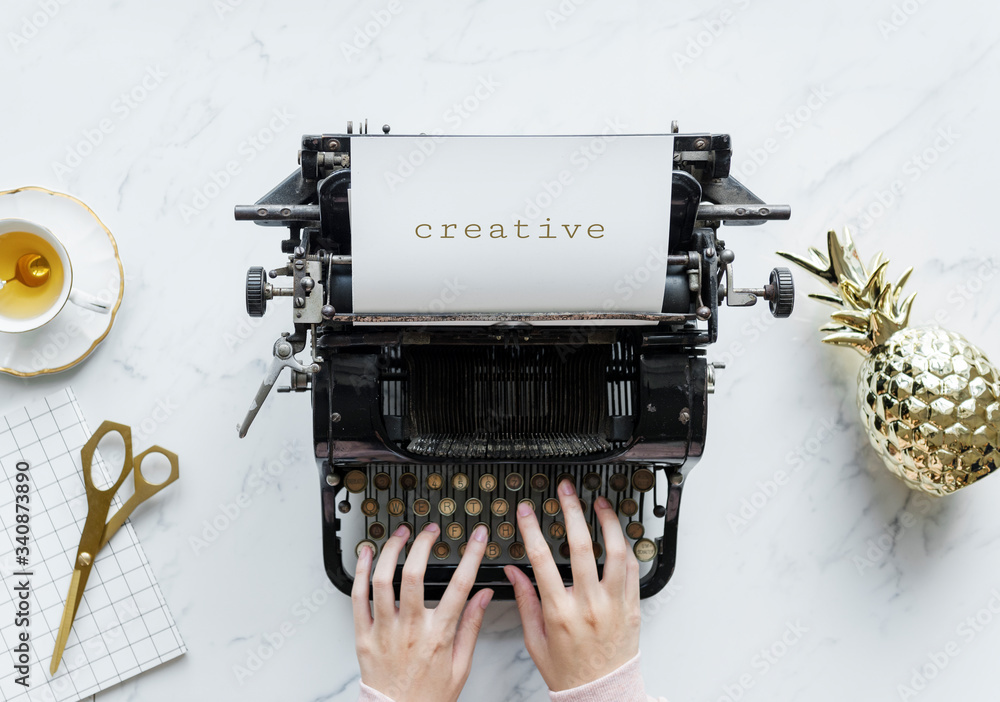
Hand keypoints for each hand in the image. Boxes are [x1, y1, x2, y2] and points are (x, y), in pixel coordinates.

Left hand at [353, 522, 492, 701]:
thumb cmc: (428, 697)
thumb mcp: (461, 666)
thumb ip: (471, 626)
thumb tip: (484, 596)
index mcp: (438, 635)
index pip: (459, 585)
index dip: (472, 555)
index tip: (477, 537)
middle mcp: (410, 629)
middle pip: (415, 575)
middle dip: (424, 544)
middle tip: (430, 531)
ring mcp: (383, 631)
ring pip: (383, 580)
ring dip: (391, 551)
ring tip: (401, 535)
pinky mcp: (363, 636)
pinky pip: (357, 597)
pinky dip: (360, 571)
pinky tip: (366, 554)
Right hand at [504, 479, 640, 690]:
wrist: (602, 694)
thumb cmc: (568, 672)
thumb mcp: (536, 640)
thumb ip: (526, 602)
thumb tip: (513, 572)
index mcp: (560, 613)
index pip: (542, 560)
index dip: (532, 530)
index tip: (527, 511)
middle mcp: (589, 605)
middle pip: (581, 546)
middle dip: (572, 511)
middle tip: (566, 490)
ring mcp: (614, 604)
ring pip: (616, 552)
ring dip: (608, 522)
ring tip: (600, 502)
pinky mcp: (633, 607)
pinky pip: (633, 569)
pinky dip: (625, 547)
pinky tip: (617, 533)